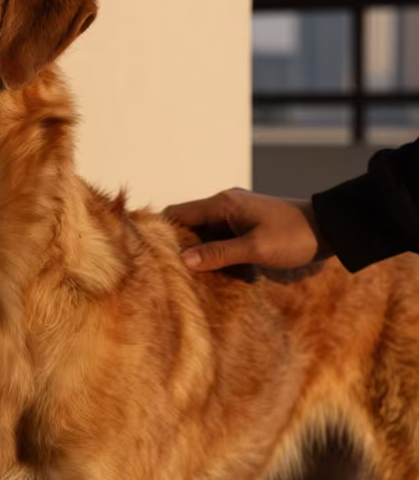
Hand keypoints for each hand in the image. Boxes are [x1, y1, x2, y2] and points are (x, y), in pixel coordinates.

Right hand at [163, 188, 333, 271]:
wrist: (328, 228)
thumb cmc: (293, 237)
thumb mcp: (255, 248)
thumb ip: (219, 253)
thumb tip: (184, 260)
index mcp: (222, 204)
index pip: (178, 213)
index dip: (162, 231)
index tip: (150, 254)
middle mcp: (225, 205)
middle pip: (189, 223)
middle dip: (178, 245)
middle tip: (166, 270)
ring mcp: (235, 214)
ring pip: (204, 232)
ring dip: (197, 251)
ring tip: (185, 275)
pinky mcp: (245, 225)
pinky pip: (220, 237)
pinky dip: (213, 252)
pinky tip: (211, 271)